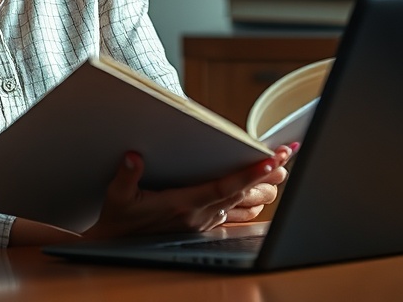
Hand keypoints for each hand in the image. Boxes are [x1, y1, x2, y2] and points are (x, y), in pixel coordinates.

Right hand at [81, 145, 292, 240]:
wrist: (117, 245)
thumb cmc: (119, 219)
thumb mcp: (116, 196)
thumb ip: (126, 175)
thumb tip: (134, 157)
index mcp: (182, 204)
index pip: (225, 186)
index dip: (250, 173)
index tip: (271, 159)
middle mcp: (198, 215)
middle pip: (243, 193)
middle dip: (266, 175)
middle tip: (285, 156)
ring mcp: (203, 222)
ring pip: (243, 205)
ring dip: (263, 189)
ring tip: (279, 172)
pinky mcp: (202, 226)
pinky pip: (235, 214)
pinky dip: (251, 202)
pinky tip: (260, 193)